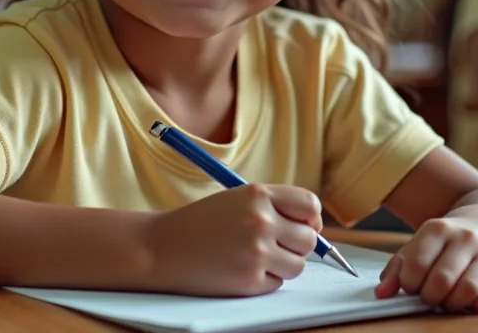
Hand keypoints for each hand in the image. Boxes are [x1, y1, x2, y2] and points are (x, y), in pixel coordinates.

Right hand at [143, 184, 321, 295]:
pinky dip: (264, 280)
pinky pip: (276, 283)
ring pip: (297, 265)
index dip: (310, 218)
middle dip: (296, 245)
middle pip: (309, 239)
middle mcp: (260, 221)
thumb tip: (315, 229)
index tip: (302, 225)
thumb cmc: (201, 223)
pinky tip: (239, 269)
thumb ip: (274, 207)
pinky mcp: (249, 281)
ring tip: (253, 257)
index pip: (310, 205)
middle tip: (274, 245)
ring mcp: (256, 253)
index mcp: (258, 195)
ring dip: (281, 265)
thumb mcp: (237, 200)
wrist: (162, 247)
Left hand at [375, 217, 477, 312]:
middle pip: (442, 280)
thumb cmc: (446, 244)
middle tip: (430, 296)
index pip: (416, 264)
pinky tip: (470, 301)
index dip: (410, 284)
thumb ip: (397, 270)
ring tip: (448, 299)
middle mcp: (465, 238)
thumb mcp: (418, 247)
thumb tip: (381, 293)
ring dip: (453, 303)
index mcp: (437, 229)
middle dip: (430, 297)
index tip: (412, 287)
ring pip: (467, 290)